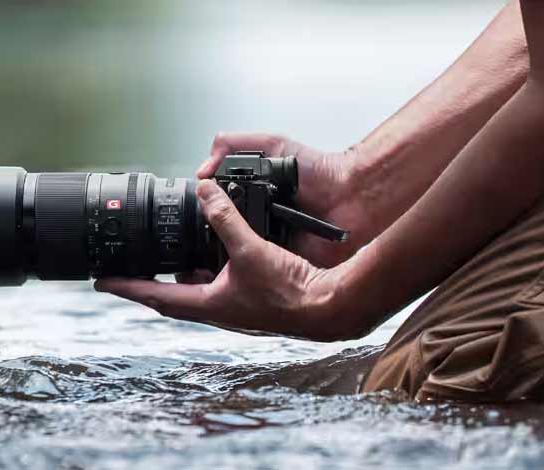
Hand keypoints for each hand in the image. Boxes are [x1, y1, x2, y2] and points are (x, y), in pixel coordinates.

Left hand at [95, 180, 360, 341]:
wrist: (328, 308)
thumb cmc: (290, 291)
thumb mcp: (250, 248)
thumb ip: (226, 217)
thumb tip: (205, 189)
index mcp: (208, 305)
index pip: (155, 296)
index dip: (125, 287)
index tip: (100, 281)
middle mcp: (216, 309)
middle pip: (170, 295)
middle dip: (147, 280)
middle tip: (128, 265)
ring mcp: (233, 306)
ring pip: (194, 288)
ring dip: (179, 272)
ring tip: (165, 252)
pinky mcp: (249, 297)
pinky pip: (217, 281)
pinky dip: (207, 266)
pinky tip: (212, 250)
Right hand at [198, 132, 366, 267]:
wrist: (353, 196)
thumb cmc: (322, 172)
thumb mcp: (273, 144)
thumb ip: (235, 145)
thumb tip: (202, 169)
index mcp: (251, 197)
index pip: (215, 210)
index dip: (202, 212)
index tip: (189, 212)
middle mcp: (258, 222)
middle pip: (222, 237)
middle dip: (210, 240)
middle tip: (199, 239)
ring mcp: (271, 245)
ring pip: (238, 257)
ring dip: (229, 257)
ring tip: (219, 254)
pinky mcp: (286, 264)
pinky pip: (264, 271)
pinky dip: (257, 268)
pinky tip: (248, 263)